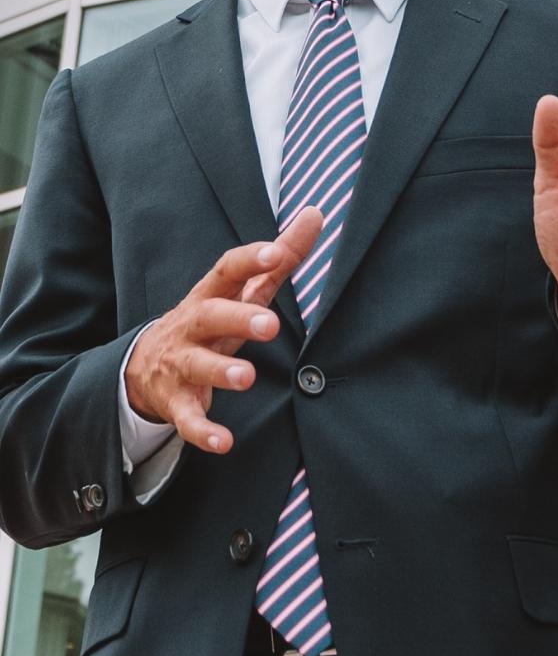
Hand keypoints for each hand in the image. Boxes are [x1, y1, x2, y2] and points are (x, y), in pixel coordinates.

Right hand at [124, 208, 323, 453]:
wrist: (144, 366)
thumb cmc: (211, 319)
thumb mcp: (241, 289)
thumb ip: (280, 255)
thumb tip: (316, 213)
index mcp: (212, 295)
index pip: (227, 271)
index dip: (249, 260)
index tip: (274, 252)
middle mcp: (192, 326)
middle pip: (209, 317)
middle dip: (237, 319)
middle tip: (269, 324)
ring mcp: (180, 364)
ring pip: (196, 367)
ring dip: (219, 373)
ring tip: (246, 378)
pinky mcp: (176, 402)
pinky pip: (187, 418)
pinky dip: (202, 431)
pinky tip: (223, 442)